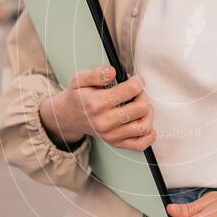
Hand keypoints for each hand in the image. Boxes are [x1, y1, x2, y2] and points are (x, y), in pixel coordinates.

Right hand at [39, 64, 155, 150]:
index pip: (131, 90)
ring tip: (139, 106)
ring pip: (144, 126)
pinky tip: (142, 122)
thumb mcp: (79, 79)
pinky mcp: (116, 143)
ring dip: (147, 114)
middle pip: (142, 108)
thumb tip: (112, 71)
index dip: (137, 81)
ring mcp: (111, 135)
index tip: (135, 80)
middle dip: (142, 96)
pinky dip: (148, 135)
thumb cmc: (77, 97)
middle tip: (136, 93)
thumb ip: (96, 74)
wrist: (67, 117)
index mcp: (97, 103)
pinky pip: (140, 144)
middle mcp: (105, 122)